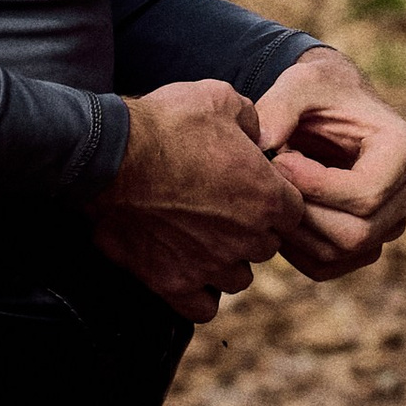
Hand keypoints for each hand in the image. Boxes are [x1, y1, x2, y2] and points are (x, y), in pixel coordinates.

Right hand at [91, 79, 295, 323]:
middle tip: (223, 207)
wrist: (111, 156)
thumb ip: (252, 119)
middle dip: (252, 229)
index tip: (253, 187)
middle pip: (267, 246)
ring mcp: (210, 266)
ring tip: (203, 237)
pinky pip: (204, 308)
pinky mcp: (173, 284)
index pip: (294, 212)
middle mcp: (245, 238)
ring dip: (227, 261)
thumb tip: (257, 133)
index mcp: (266, 196)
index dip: (274, 198)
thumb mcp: (221, 98)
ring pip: (238, 278)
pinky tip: (188, 269)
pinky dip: (200, 293)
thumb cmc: (168, 123)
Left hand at [253, 50, 405, 283]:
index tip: (278, 160)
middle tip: (271, 181)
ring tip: (275, 191)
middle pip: (356, 233)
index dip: (314, 186)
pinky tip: (280, 211)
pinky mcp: (367, 243)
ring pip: (340, 253)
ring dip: (295, 230)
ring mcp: (391, 223)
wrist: (330, 108)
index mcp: (404, 151)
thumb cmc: (319, 91)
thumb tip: (262, 142)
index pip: (366, 194)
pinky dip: (294, 248)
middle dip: (303, 212)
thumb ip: (280, 106)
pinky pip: (327, 266)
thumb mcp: (301, 82)